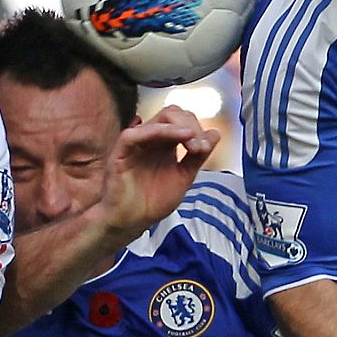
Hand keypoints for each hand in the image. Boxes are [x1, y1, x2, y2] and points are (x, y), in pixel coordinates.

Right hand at [99, 106, 219, 234]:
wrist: (131, 222)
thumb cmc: (152, 202)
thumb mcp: (183, 178)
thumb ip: (197, 156)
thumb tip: (215, 133)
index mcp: (164, 144)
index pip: (182, 121)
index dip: (198, 129)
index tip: (207, 148)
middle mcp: (151, 140)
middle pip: (173, 114)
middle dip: (192, 126)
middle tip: (201, 147)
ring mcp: (136, 144)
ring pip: (159, 119)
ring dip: (181, 128)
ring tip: (194, 144)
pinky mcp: (121, 152)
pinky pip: (136, 133)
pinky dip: (159, 131)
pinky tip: (177, 137)